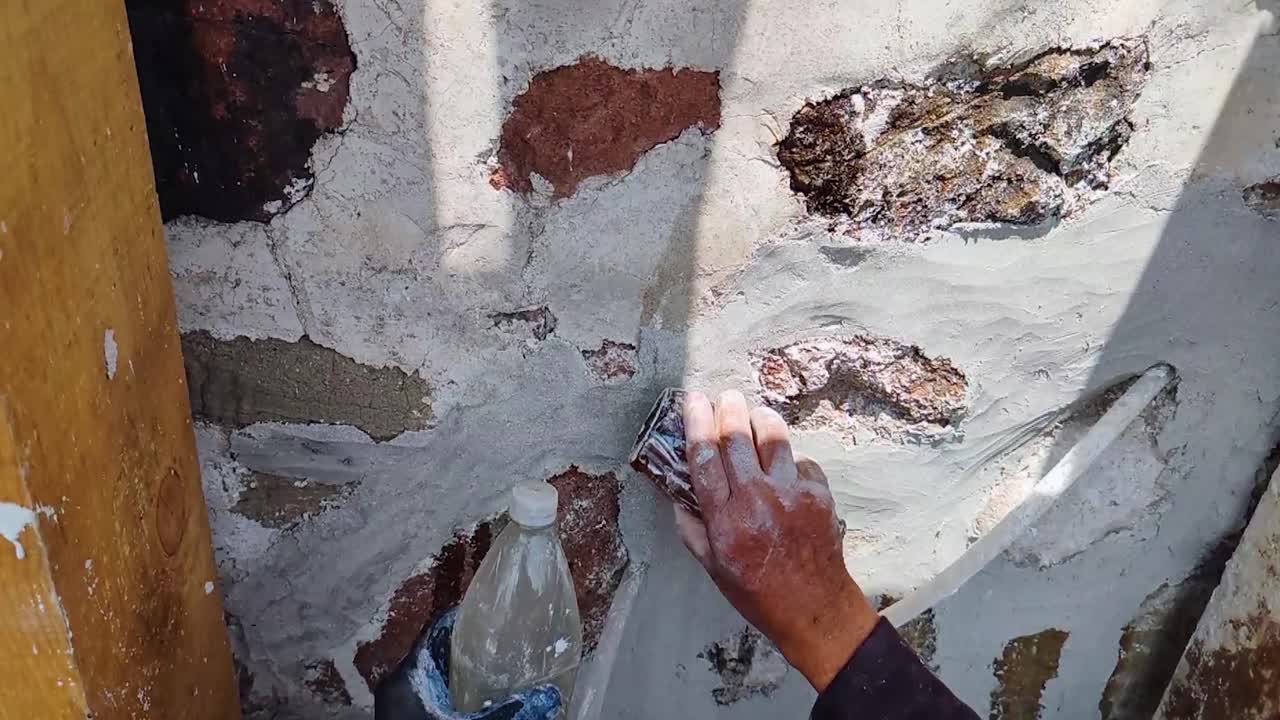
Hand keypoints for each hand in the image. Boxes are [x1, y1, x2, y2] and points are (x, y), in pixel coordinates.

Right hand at [676, 390, 879, 692]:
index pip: (704, 457)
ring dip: (761, 418)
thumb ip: (693, 530)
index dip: (697, 421)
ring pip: (773, 438)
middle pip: (737, 438)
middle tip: (725, 396)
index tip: (693, 399)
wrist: (815, 609)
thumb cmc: (759, 593)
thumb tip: (679, 498)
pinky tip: (784, 464)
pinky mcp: (819, 495)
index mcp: (725, 519)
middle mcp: (756, 500)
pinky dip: (790, 458)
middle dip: (728, 409)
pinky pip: (801, 461)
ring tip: (755, 412)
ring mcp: (791, 495)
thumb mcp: (714, 568)